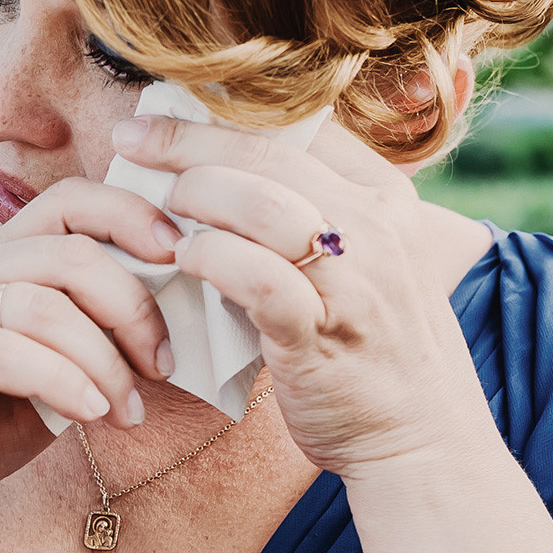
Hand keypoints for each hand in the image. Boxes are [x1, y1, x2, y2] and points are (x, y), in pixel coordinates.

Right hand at [0, 181, 178, 546]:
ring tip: (128, 412)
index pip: (70, 201)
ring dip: (105, 362)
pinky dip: (63, 382)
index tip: (180, 257)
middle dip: (133, 309)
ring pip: (44, 306)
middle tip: (161, 366)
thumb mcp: (50, 368)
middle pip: (70, 253)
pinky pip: (6, 354)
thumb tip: (177, 319)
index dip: (132, 215)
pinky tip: (90, 414)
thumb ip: (92, 334)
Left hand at [110, 114, 494, 481]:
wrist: (422, 440)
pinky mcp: (320, 334)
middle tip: (131, 139)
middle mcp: (376, 227)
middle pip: (268, 154)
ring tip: (158, 205)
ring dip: (196, 194)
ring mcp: (352, 280)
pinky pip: (256, 277)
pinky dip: (211, 259)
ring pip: (262, 202)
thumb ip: (314, 218)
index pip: (299, 128)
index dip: (225, 113)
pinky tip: (184, 259)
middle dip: (187, 140)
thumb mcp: (366, 263)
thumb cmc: (376, 350)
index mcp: (386, 198)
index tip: (166, 111)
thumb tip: (224, 175)